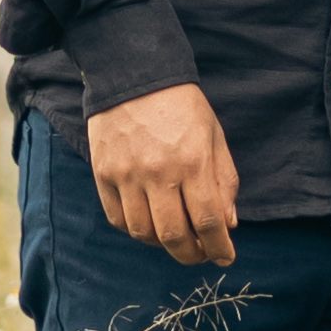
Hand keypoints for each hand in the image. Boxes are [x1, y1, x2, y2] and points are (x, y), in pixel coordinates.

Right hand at [89, 82, 239, 263]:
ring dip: (163, 245)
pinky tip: (148, 225)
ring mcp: (127, 174)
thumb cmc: (182, 105)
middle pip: (174, 235)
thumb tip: (228, 224)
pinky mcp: (103, 173)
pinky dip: (135, 231)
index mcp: (192, 161)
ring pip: (144, 233)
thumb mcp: (214, 136)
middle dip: (192, 254)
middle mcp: (158, 172)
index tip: (226, 257)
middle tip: (200, 254)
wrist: (134, 73)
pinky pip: (118, 219)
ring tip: (175, 239)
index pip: (208, 221)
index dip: (219, 247)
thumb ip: (224, 180)